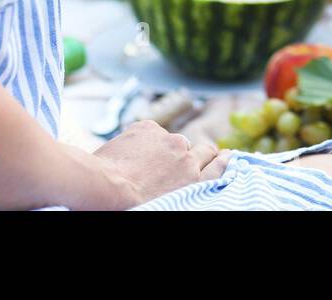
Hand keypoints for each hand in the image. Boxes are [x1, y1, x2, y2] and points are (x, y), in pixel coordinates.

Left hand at [93, 119, 227, 207]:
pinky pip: (150, 131)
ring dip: (165, 148)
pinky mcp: (149, 128)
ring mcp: (168, 140)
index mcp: (193, 180)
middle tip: (186, 158)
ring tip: (145, 162)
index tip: (226, 156)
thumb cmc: (132, 204)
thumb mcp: (169, 202)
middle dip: (199, 152)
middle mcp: (187, 158)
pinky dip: (144, 139)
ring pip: (173, 141)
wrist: (106, 186)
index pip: (218, 167)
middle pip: (203, 150)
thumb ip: (182, 186)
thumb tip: (181, 180)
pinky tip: (131, 152)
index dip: (223, 160)